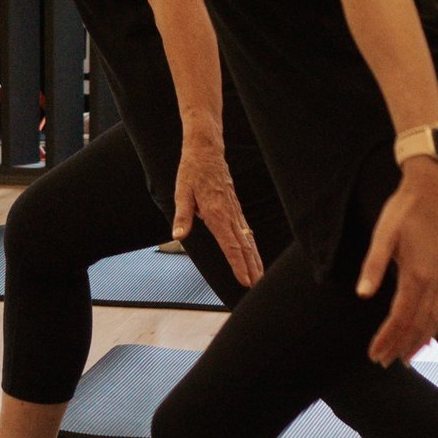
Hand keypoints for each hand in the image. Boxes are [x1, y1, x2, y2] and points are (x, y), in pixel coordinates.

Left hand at [172, 146, 263, 287]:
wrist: (206, 152)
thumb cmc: (192, 172)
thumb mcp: (181, 192)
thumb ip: (182, 216)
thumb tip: (178, 235)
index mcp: (216, 213)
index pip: (230, 245)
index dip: (238, 264)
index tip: (245, 280)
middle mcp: (229, 214)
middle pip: (243, 246)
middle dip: (251, 267)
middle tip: (257, 285)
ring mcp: (234, 211)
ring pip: (247, 239)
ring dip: (254, 258)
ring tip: (260, 275)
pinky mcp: (235, 208)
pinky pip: (246, 230)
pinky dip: (252, 245)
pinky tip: (254, 254)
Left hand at [355, 163, 437, 364]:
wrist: (433, 192)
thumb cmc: (404, 212)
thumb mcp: (383, 235)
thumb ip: (373, 266)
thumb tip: (362, 294)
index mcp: (417, 274)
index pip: (400, 317)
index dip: (387, 338)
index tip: (374, 354)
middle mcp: (434, 282)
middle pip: (417, 324)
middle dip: (400, 346)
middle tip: (383, 363)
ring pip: (433, 320)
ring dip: (419, 341)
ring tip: (405, 358)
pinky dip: (435, 326)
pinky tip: (428, 333)